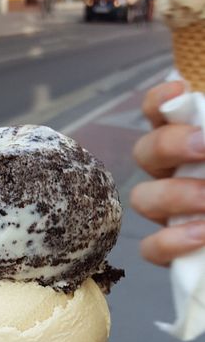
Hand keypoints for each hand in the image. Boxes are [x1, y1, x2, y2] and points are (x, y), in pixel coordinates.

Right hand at [131, 80, 204, 264]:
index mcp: (191, 143)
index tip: (181, 90)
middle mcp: (175, 173)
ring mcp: (171, 212)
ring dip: (176, 194)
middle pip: (145, 151)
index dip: (160, 100)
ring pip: (143, 198)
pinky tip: (203, 234)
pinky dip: (173, 240)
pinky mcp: (174, 250)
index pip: (159, 112)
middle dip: (170, 145)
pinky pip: (153, 247)